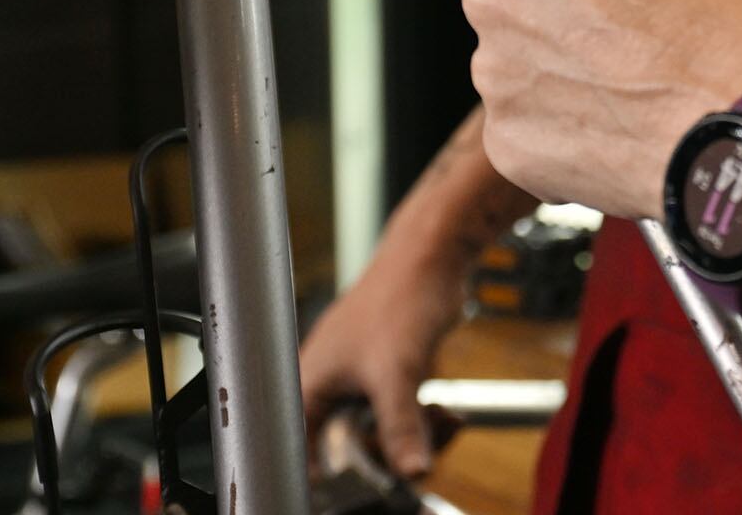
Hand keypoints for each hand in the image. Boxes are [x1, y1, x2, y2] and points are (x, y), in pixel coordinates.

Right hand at [297, 230, 469, 476]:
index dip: (323, 474)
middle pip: (343, 447)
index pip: (295, 449)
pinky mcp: (385, 374)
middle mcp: (326, 384)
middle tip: (413, 453)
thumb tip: (411, 472)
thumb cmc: (401, 296)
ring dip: (411, 436)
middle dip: (384, 453)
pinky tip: (446, 415)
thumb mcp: (397, 371)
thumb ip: (400, 426)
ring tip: (440, 423)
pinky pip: (398, 414)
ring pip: (376, 433)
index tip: (355, 485)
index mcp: (306, 384)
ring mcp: (357, 379)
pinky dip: (421, 419)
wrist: (435, 255)